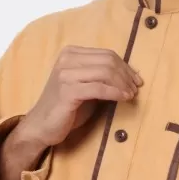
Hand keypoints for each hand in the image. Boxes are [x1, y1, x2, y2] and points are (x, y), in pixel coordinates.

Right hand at [16, 46, 142, 149]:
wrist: (41, 126)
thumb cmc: (66, 108)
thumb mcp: (85, 86)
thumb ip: (101, 77)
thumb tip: (130, 74)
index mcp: (71, 53)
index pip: (106, 54)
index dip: (125, 66)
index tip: (136, 80)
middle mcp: (67, 59)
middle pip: (108, 60)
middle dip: (126, 74)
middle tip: (136, 88)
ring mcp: (66, 74)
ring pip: (105, 72)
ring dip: (122, 84)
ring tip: (130, 95)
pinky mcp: (68, 91)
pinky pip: (99, 88)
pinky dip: (115, 92)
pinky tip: (123, 98)